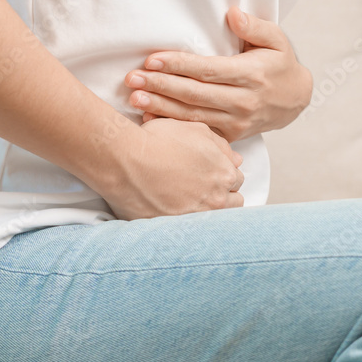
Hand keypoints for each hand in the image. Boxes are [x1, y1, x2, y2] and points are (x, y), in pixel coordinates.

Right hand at [102, 117, 244, 219]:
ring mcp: (196, 217)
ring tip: (190, 201)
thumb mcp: (196, 130)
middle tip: (201, 187)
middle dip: (221, 194)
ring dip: (208, 211)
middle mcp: (216, 199)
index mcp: (224, 175)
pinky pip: (189, 231)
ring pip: (215, 220)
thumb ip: (221, 146)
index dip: (222, 174)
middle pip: (232, 202)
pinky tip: (174, 210)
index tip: (209, 173)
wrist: (125, 160)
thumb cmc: (159, 140)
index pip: (236, 180)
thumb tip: (236, 159)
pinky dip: (186, 223)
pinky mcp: (175, 230)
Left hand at [123, 6, 313, 143]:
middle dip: (161, 85)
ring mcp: (236, 121)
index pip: (208, 70)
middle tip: (132, 79)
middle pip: (194, 93)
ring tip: (134, 98)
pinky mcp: (231, 134)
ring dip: (161, 106)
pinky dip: (173, 125)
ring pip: (192, 114)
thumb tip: (233, 14)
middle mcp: (243, 101)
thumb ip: (255, 27)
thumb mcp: (278, 39)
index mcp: (251, 75)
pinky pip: (198, 129)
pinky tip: (150, 118)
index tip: (152, 59)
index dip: (179, 65)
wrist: (295, 100)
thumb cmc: (280, 64)